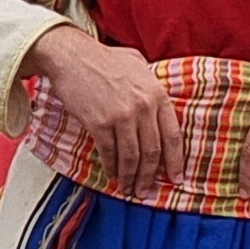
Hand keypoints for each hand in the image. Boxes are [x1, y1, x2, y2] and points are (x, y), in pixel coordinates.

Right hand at [26, 25, 181, 186]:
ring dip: (131, 177)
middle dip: (151, 175)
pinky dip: (111, 167)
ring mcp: (122, 117)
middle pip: (152, 151)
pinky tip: (113, 175)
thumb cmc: (107, 59)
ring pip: (131, 156)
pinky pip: (109, 152)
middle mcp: (143, 108)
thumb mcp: (140, 66)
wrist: (73, 57)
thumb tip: (160, 103)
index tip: (176, 178)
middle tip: (147, 191)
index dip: (175, 160)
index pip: (173, 135)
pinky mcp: (99, 123)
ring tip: (130, 189)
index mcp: (158, 95)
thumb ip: (153, 86)